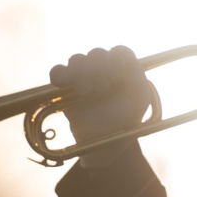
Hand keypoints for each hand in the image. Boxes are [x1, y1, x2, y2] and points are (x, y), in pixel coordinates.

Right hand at [49, 46, 151, 167]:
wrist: (105, 145)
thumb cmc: (125, 122)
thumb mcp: (139, 100)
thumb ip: (136, 76)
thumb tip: (126, 57)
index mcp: (123, 70)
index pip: (119, 52)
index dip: (117, 61)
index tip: (117, 79)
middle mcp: (103, 70)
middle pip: (97, 54)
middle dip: (99, 70)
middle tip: (103, 90)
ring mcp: (83, 77)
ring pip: (77, 59)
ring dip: (81, 72)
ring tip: (86, 92)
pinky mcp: (65, 87)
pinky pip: (58, 71)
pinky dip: (60, 74)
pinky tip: (65, 83)